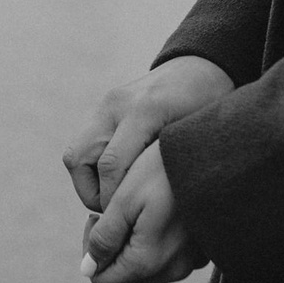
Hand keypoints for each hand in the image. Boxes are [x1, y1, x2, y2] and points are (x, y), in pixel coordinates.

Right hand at [63, 54, 233, 213]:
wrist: (200, 66)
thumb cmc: (208, 106)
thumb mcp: (197, 136)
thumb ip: (173, 164)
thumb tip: (148, 206)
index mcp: (145, 110)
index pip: (111, 165)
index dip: (114, 198)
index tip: (129, 215)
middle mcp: (116, 105)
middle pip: (77, 159)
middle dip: (92, 192)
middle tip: (117, 207)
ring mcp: (106, 104)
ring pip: (75, 155)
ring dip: (89, 181)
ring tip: (118, 193)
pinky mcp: (103, 108)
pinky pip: (84, 146)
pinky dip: (95, 168)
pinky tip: (121, 176)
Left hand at [83, 142, 201, 282]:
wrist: (218, 157)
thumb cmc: (166, 172)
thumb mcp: (126, 198)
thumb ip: (104, 238)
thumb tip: (87, 269)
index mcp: (147, 260)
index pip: (102, 281)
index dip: (90, 254)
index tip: (98, 219)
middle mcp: (171, 270)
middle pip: (124, 282)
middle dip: (109, 256)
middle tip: (112, 216)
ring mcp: (189, 264)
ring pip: (145, 274)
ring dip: (130, 251)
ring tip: (135, 212)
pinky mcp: (201, 253)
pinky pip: (167, 263)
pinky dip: (153, 249)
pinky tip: (157, 216)